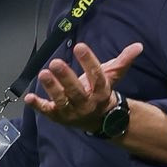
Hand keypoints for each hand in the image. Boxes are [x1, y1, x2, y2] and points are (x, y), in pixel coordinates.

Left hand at [24, 40, 143, 131]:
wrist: (100, 121)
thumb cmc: (101, 93)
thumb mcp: (112, 76)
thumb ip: (123, 61)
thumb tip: (138, 46)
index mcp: (101, 91)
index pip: (96, 76)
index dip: (89, 61)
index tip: (80, 46)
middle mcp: (86, 103)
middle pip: (76, 91)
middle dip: (65, 77)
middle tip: (56, 62)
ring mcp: (72, 111)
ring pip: (61, 101)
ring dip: (51, 88)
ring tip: (43, 73)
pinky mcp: (58, 116)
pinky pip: (47, 111)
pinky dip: (38, 105)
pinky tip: (28, 97)